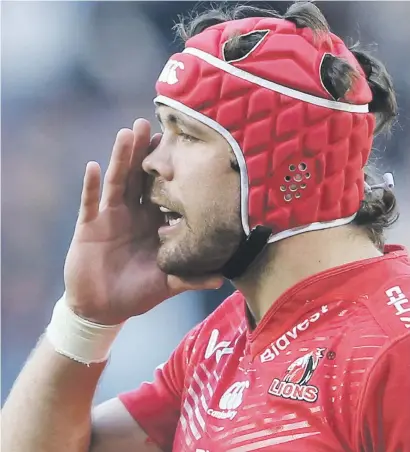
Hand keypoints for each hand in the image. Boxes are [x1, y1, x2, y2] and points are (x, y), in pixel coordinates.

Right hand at [64, 119, 222, 324]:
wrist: (104, 307)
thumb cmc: (137, 293)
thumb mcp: (167, 285)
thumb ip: (191, 279)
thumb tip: (222, 277)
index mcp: (154, 223)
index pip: (163, 191)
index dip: (170, 171)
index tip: (181, 147)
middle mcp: (134, 214)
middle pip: (139, 178)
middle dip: (144, 152)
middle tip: (151, 124)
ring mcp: (110, 217)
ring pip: (116, 182)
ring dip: (120, 158)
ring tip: (127, 133)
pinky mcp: (89, 226)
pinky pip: (89, 203)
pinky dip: (90, 186)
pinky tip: (93, 166)